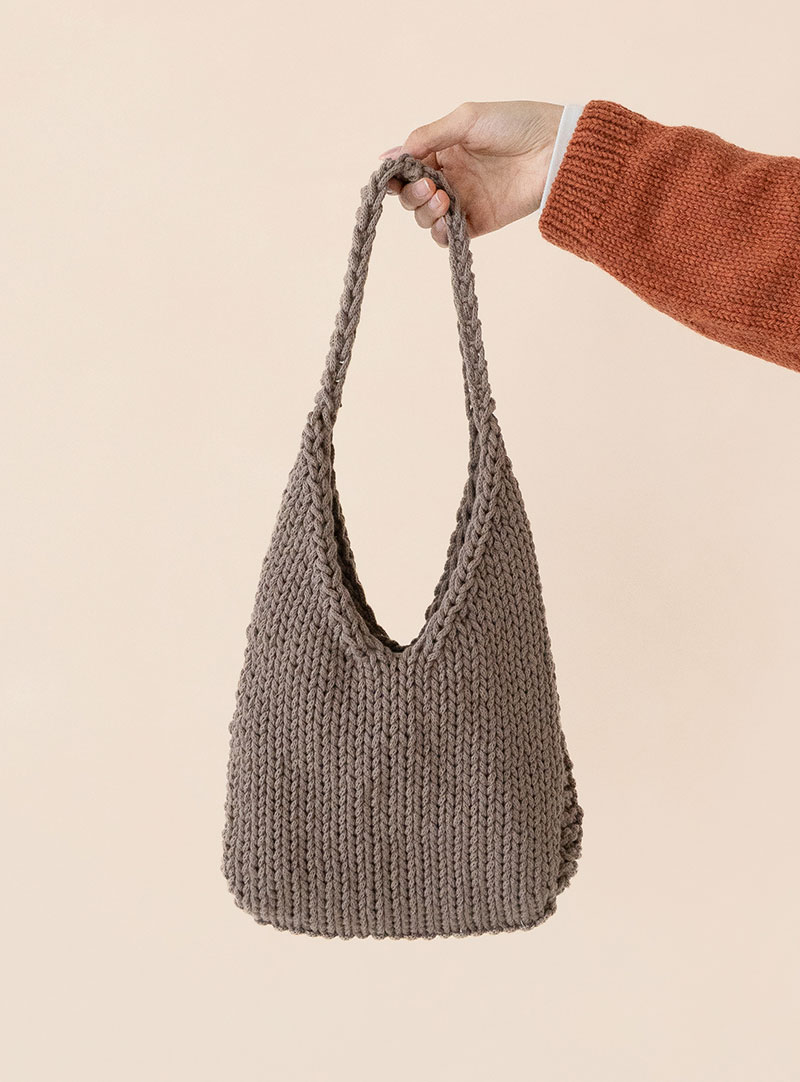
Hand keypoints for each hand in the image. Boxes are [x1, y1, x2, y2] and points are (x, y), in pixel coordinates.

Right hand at [378, 100, 563, 246]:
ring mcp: (463, 201)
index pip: (408, 169)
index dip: (396, 176)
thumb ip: (427, 137)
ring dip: (425, 212)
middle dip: (413, 194)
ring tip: (443, 198)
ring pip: (426, 218)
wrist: (553, 149)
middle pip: (412, 196)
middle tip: (431, 186)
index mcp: (443, 150)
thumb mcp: (465, 119)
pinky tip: (445, 220)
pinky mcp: (478, 223)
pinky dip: (440, 233)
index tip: (393, 177)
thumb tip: (390, 156)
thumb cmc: (515, 124)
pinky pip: (448, 237)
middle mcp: (450, 177)